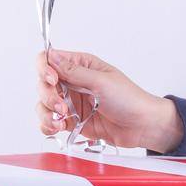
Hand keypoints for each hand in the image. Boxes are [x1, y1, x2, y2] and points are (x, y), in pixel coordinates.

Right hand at [36, 49, 183, 151]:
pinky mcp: (72, 121)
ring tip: (61, 121)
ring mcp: (71, 102)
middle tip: (62, 107)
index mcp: (81, 65)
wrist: (142, 126)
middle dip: (48, 96)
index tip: (52, 80)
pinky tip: (57, 129)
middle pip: (43, 83)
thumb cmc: (129, 99)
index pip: (50, 59)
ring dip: (47, 113)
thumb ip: (74, 71)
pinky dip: (48, 126)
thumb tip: (52, 56)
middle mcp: (73, 82)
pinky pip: (50, 122)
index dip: (45, 69)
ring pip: (43, 104)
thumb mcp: (101, 82)